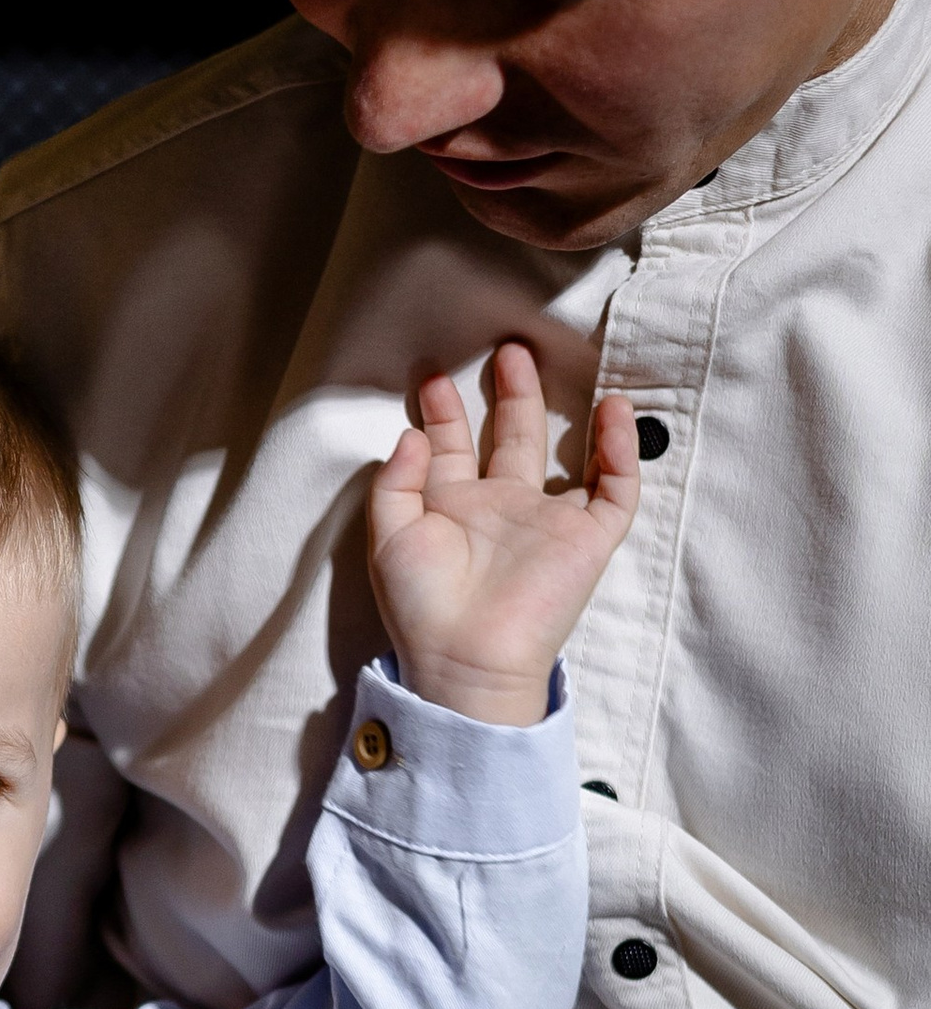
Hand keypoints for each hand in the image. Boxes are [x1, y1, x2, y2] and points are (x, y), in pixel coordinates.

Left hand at [369, 339, 637, 722]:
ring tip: (551, 367)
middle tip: (506, 350)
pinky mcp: (587, 540)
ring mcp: (546, 523)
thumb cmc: (422, 606)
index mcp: (452, 510)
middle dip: (507, 395)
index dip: (443, 413)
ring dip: (559, 412)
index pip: (452, 448)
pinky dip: (619, 451)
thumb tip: (411, 434)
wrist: (466, 658)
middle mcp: (501, 510)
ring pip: (562, 455)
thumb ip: (396, 482)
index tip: (430, 376)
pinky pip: (614, 489)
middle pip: (509, 439)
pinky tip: (613, 410)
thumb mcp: (389, 537)